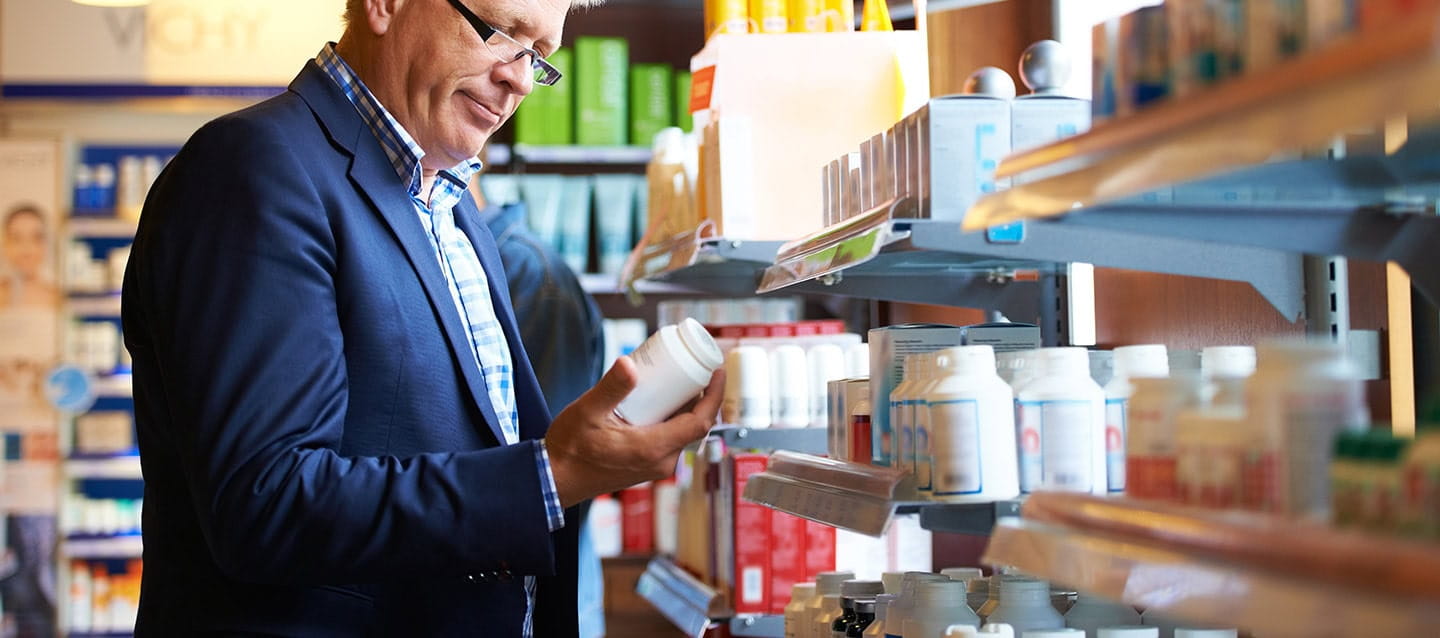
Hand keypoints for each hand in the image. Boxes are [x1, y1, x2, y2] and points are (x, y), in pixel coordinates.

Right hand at [544, 356, 723, 507]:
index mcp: (653, 448)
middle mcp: (661, 461)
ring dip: (686, 407)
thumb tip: (630, 363)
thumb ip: (610, 388)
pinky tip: (662, 401)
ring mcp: (655, 466)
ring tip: (680, 380)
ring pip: (683, 433)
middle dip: (701, 396)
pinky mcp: (647, 465)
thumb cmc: (570, 449)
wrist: (556, 480)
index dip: (715, 395)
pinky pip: (670, 439)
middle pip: (695, 425)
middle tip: (696, 368)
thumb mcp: (588, 412)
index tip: (718, 371)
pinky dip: (673, 419)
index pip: (700, 422)